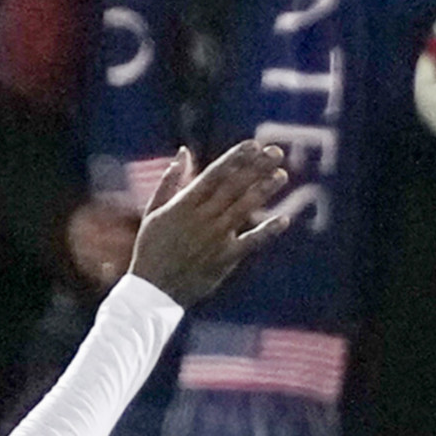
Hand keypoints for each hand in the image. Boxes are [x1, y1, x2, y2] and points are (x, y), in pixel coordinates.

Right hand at [126, 140, 290, 307]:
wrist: (153, 290)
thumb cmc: (151, 248)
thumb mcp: (154, 211)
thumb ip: (169, 181)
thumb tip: (183, 152)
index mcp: (183, 204)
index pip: (214, 174)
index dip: (235, 158)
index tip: (252, 145)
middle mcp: (202, 218)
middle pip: (233, 187)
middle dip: (256, 168)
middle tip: (276, 152)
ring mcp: (215, 238)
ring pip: (244, 209)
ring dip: (264, 191)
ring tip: (281, 175)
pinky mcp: (224, 259)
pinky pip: (250, 242)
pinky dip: (267, 231)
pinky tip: (284, 220)